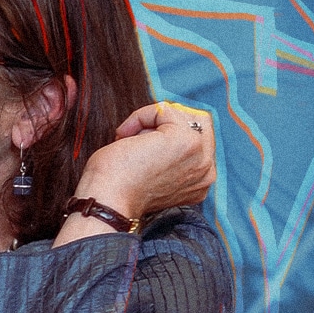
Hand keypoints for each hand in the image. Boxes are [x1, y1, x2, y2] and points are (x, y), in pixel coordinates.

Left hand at [73, 101, 214, 221]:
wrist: (107, 202)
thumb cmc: (116, 189)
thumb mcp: (152, 173)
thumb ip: (168, 156)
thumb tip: (160, 131)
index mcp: (200, 181)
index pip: (198, 139)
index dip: (166, 133)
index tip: (141, 147)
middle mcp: (206, 170)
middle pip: (197, 122)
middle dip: (163, 123)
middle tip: (135, 138)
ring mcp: (200, 155)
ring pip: (182, 114)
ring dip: (149, 122)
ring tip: (129, 140)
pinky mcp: (186, 140)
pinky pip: (164, 110)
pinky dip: (140, 117)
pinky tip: (124, 136)